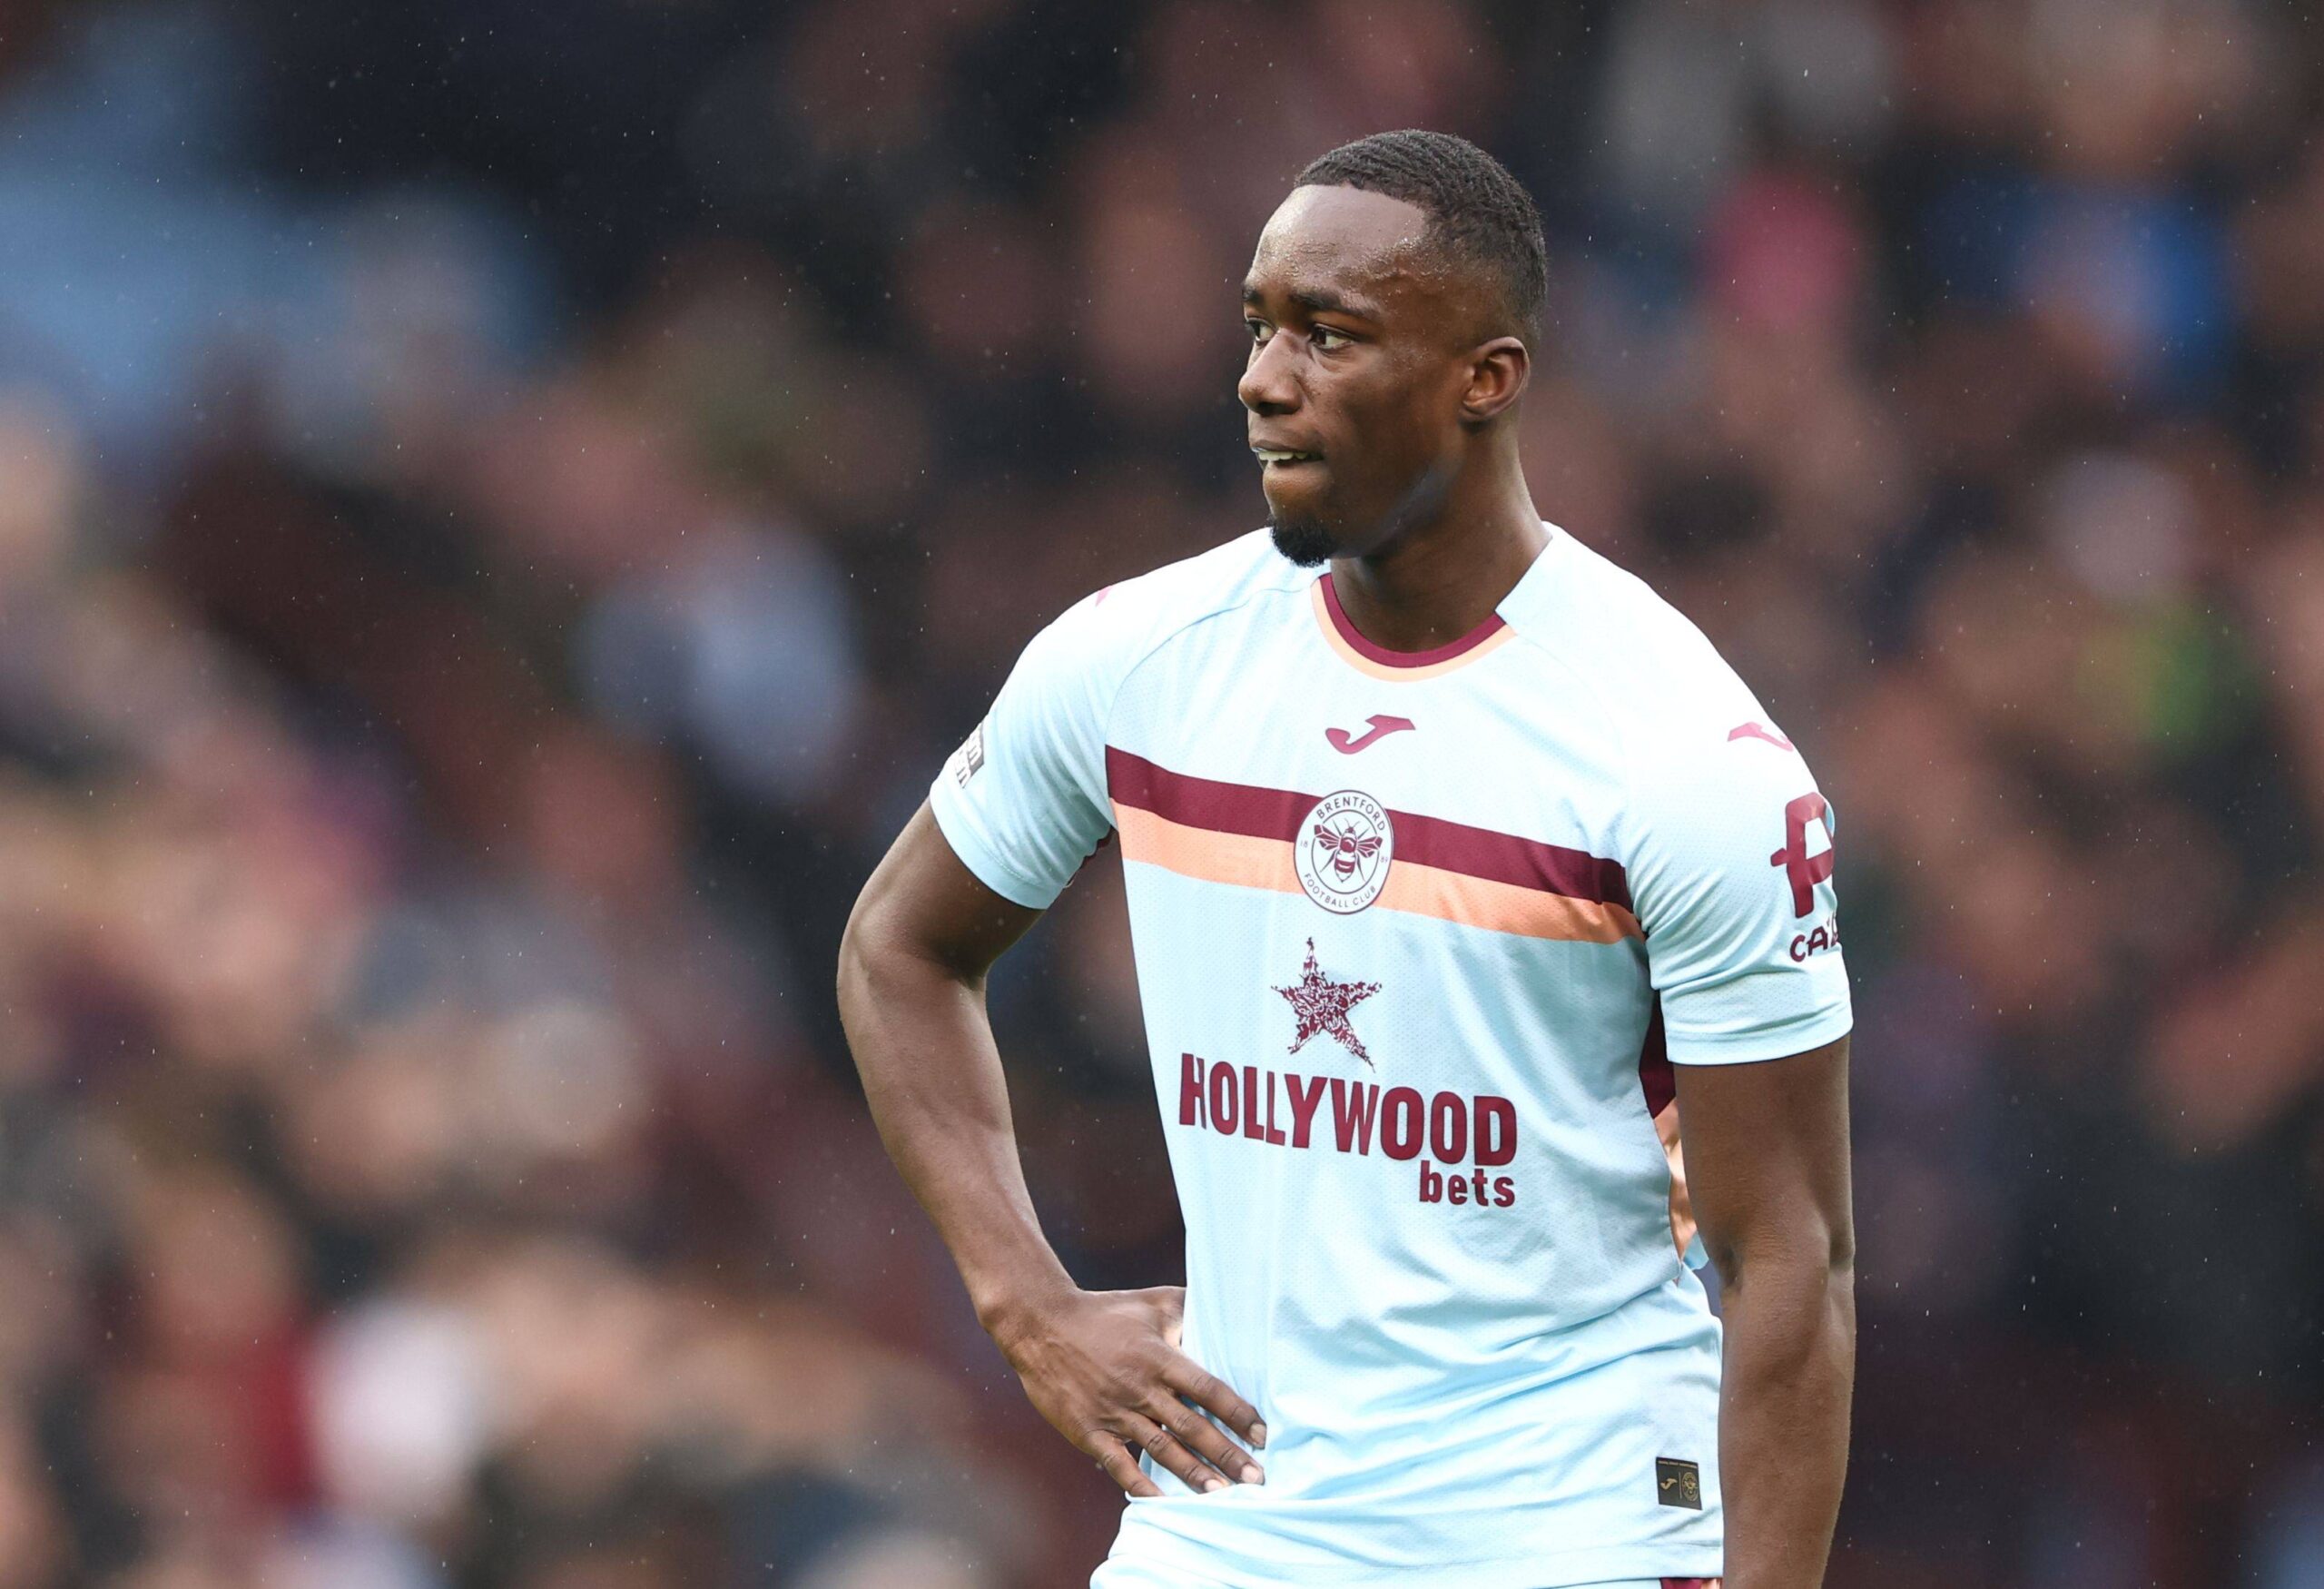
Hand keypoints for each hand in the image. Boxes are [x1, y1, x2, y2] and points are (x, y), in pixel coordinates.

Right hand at [990, 1285, 1266, 1497]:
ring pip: (1162, 1450)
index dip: (1237, 1414)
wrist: (1042, 1325)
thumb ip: (1188, 1308)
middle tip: (1256, 1479)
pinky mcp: (1089, 1431)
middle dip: (1226, 1454)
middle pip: (1192, 1427)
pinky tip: (1163, 1503)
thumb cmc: (1103, 1311)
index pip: (1208, 1390)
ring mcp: (1114, 1413)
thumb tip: (1224, 1310)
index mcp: (1160, 1358)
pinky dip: (1141, 1486)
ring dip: (1193, 1475)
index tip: (1262, 1435)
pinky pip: (1119, 1464)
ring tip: (1221, 1495)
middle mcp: (1141, 1389)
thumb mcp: (1150, 1302)